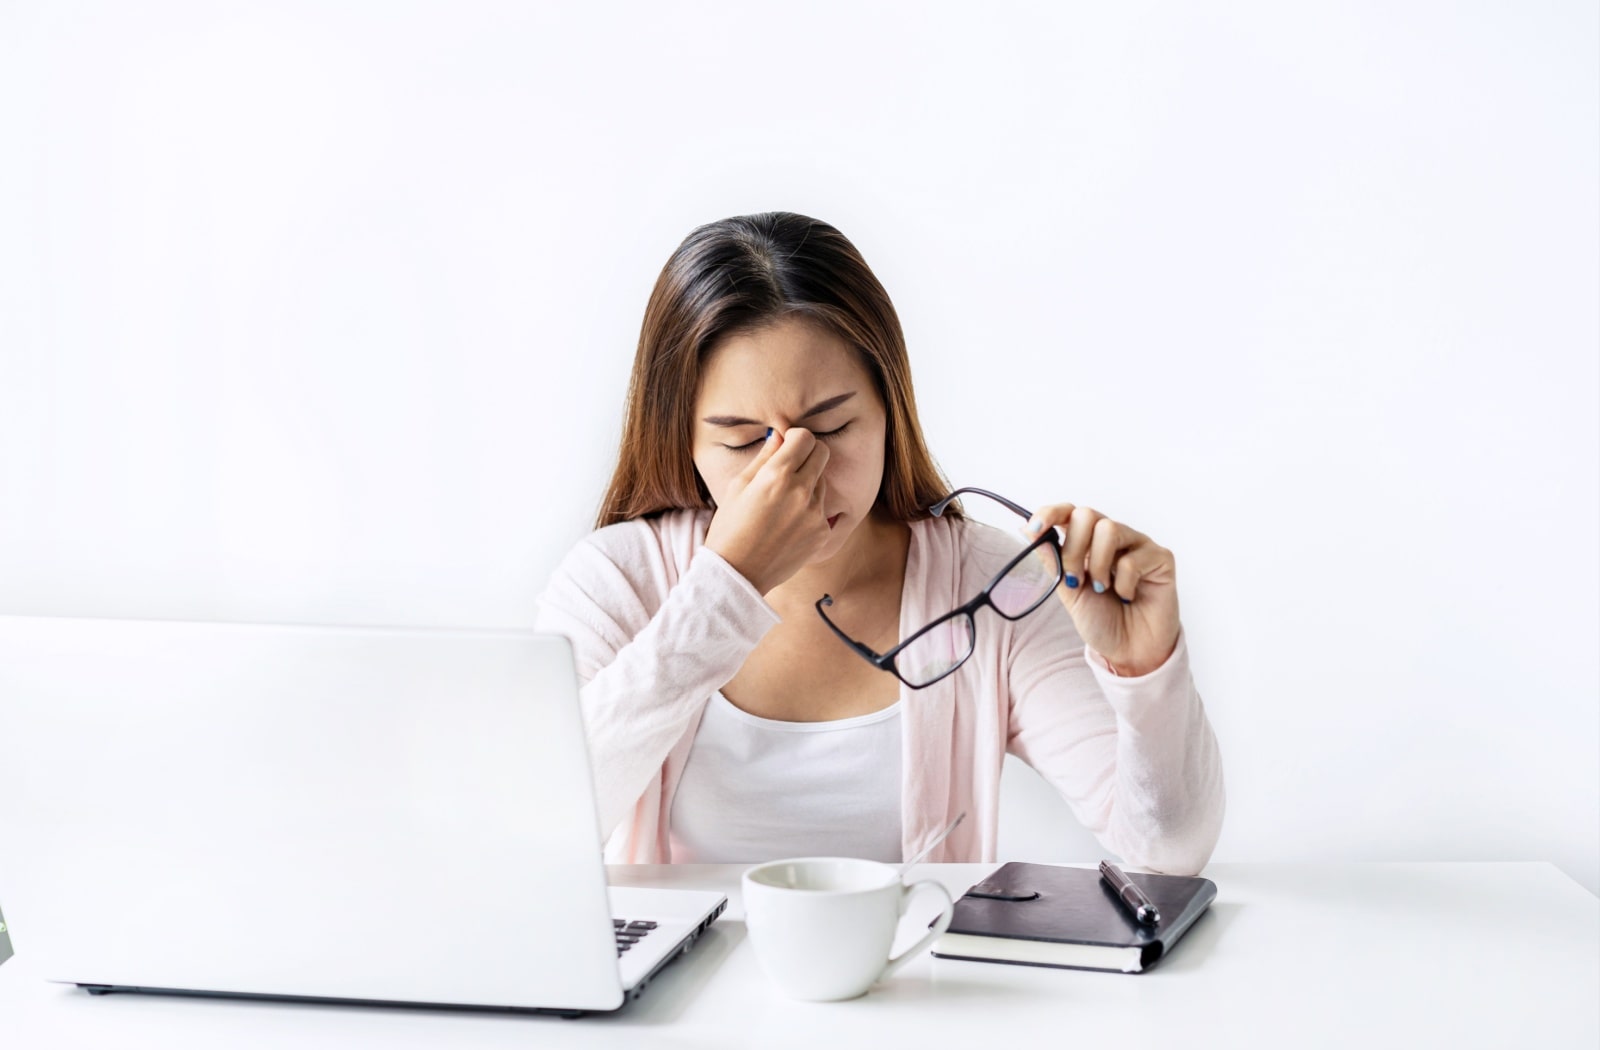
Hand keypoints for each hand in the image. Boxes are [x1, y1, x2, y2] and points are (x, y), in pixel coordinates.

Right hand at [703, 427, 832, 594]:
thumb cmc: (730, 528)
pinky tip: (788, 525)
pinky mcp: (823, 533)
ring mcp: (816, 514)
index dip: (796, 438)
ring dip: (808, 484)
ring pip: (822, 482)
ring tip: (783, 504)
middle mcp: (801, 492)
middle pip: (822, 453)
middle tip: (790, 467)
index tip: (787, 446)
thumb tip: (779, 436)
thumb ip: (763, 458)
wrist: (738, 574)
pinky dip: (809, 511)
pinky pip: (822, 509)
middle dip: (808, 454)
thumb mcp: (738, 487)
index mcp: (777, 476)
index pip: (806, 438)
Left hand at [1025, 503, 1180, 676]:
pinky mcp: (1160, 557)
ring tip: (1103, 589)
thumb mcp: (1068, 591)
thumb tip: (1027, 529)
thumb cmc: (1101, 620)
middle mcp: (1113, 537)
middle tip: (1076, 581)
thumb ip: (1053, 560)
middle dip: (1074, 550)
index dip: (1051, 513)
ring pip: (1109, 529)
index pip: (1068, 512)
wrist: (1129, 650)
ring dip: (1098, 565)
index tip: (1036, 528)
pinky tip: (1128, 596)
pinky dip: (1124, 584)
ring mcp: (1137, 544)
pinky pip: (1133, 558)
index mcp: (1087, 542)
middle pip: (1087, 515)